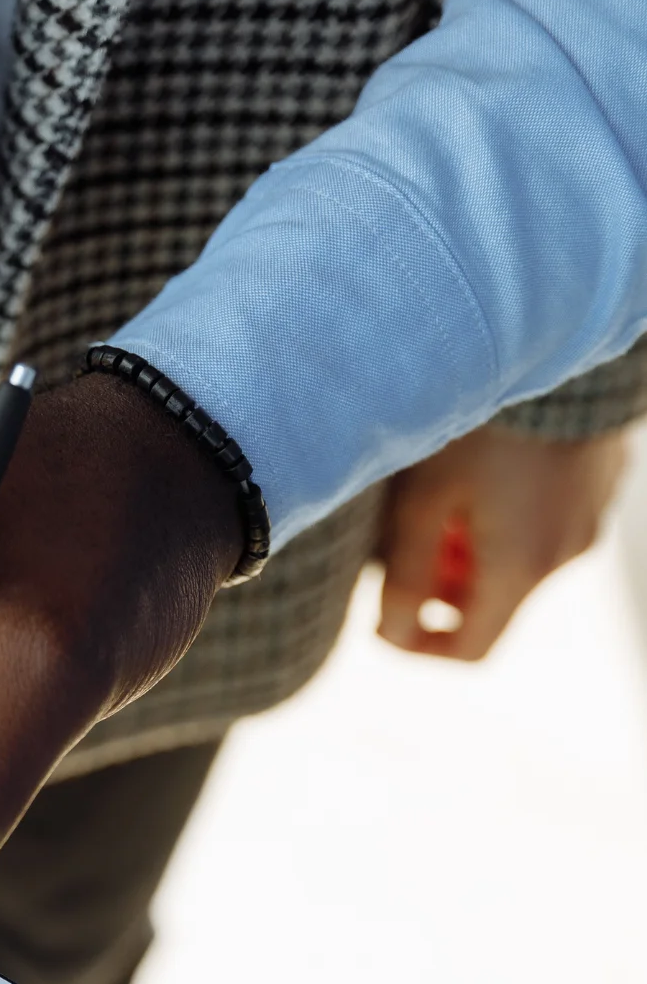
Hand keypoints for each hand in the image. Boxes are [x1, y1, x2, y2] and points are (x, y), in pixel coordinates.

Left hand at [378, 423, 626, 659]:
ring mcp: (591, 518)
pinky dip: (508, 523)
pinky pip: (546, 525)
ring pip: (520, 563)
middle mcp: (566, 554)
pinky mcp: (601, 483)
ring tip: (442, 501)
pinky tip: (482, 474)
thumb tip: (389, 633)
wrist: (552, 334)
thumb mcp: (421, 499)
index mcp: (522, 567)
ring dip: (475, 553)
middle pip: (494, 604)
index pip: (470, 649)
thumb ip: (403, 576)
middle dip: (444, 589)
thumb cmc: (476, 415)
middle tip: (406, 544)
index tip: (383, 621)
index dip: (419, 646)